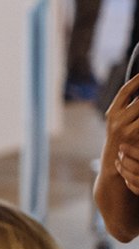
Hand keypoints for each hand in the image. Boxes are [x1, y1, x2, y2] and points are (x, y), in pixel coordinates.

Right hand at [106, 74, 138, 194]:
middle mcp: (116, 119)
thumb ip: (128, 109)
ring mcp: (124, 128)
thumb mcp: (119, 124)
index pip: (126, 90)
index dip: (137, 80)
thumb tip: (137, 92)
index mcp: (112, 113)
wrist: (114, 169)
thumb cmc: (121, 143)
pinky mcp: (133, 136)